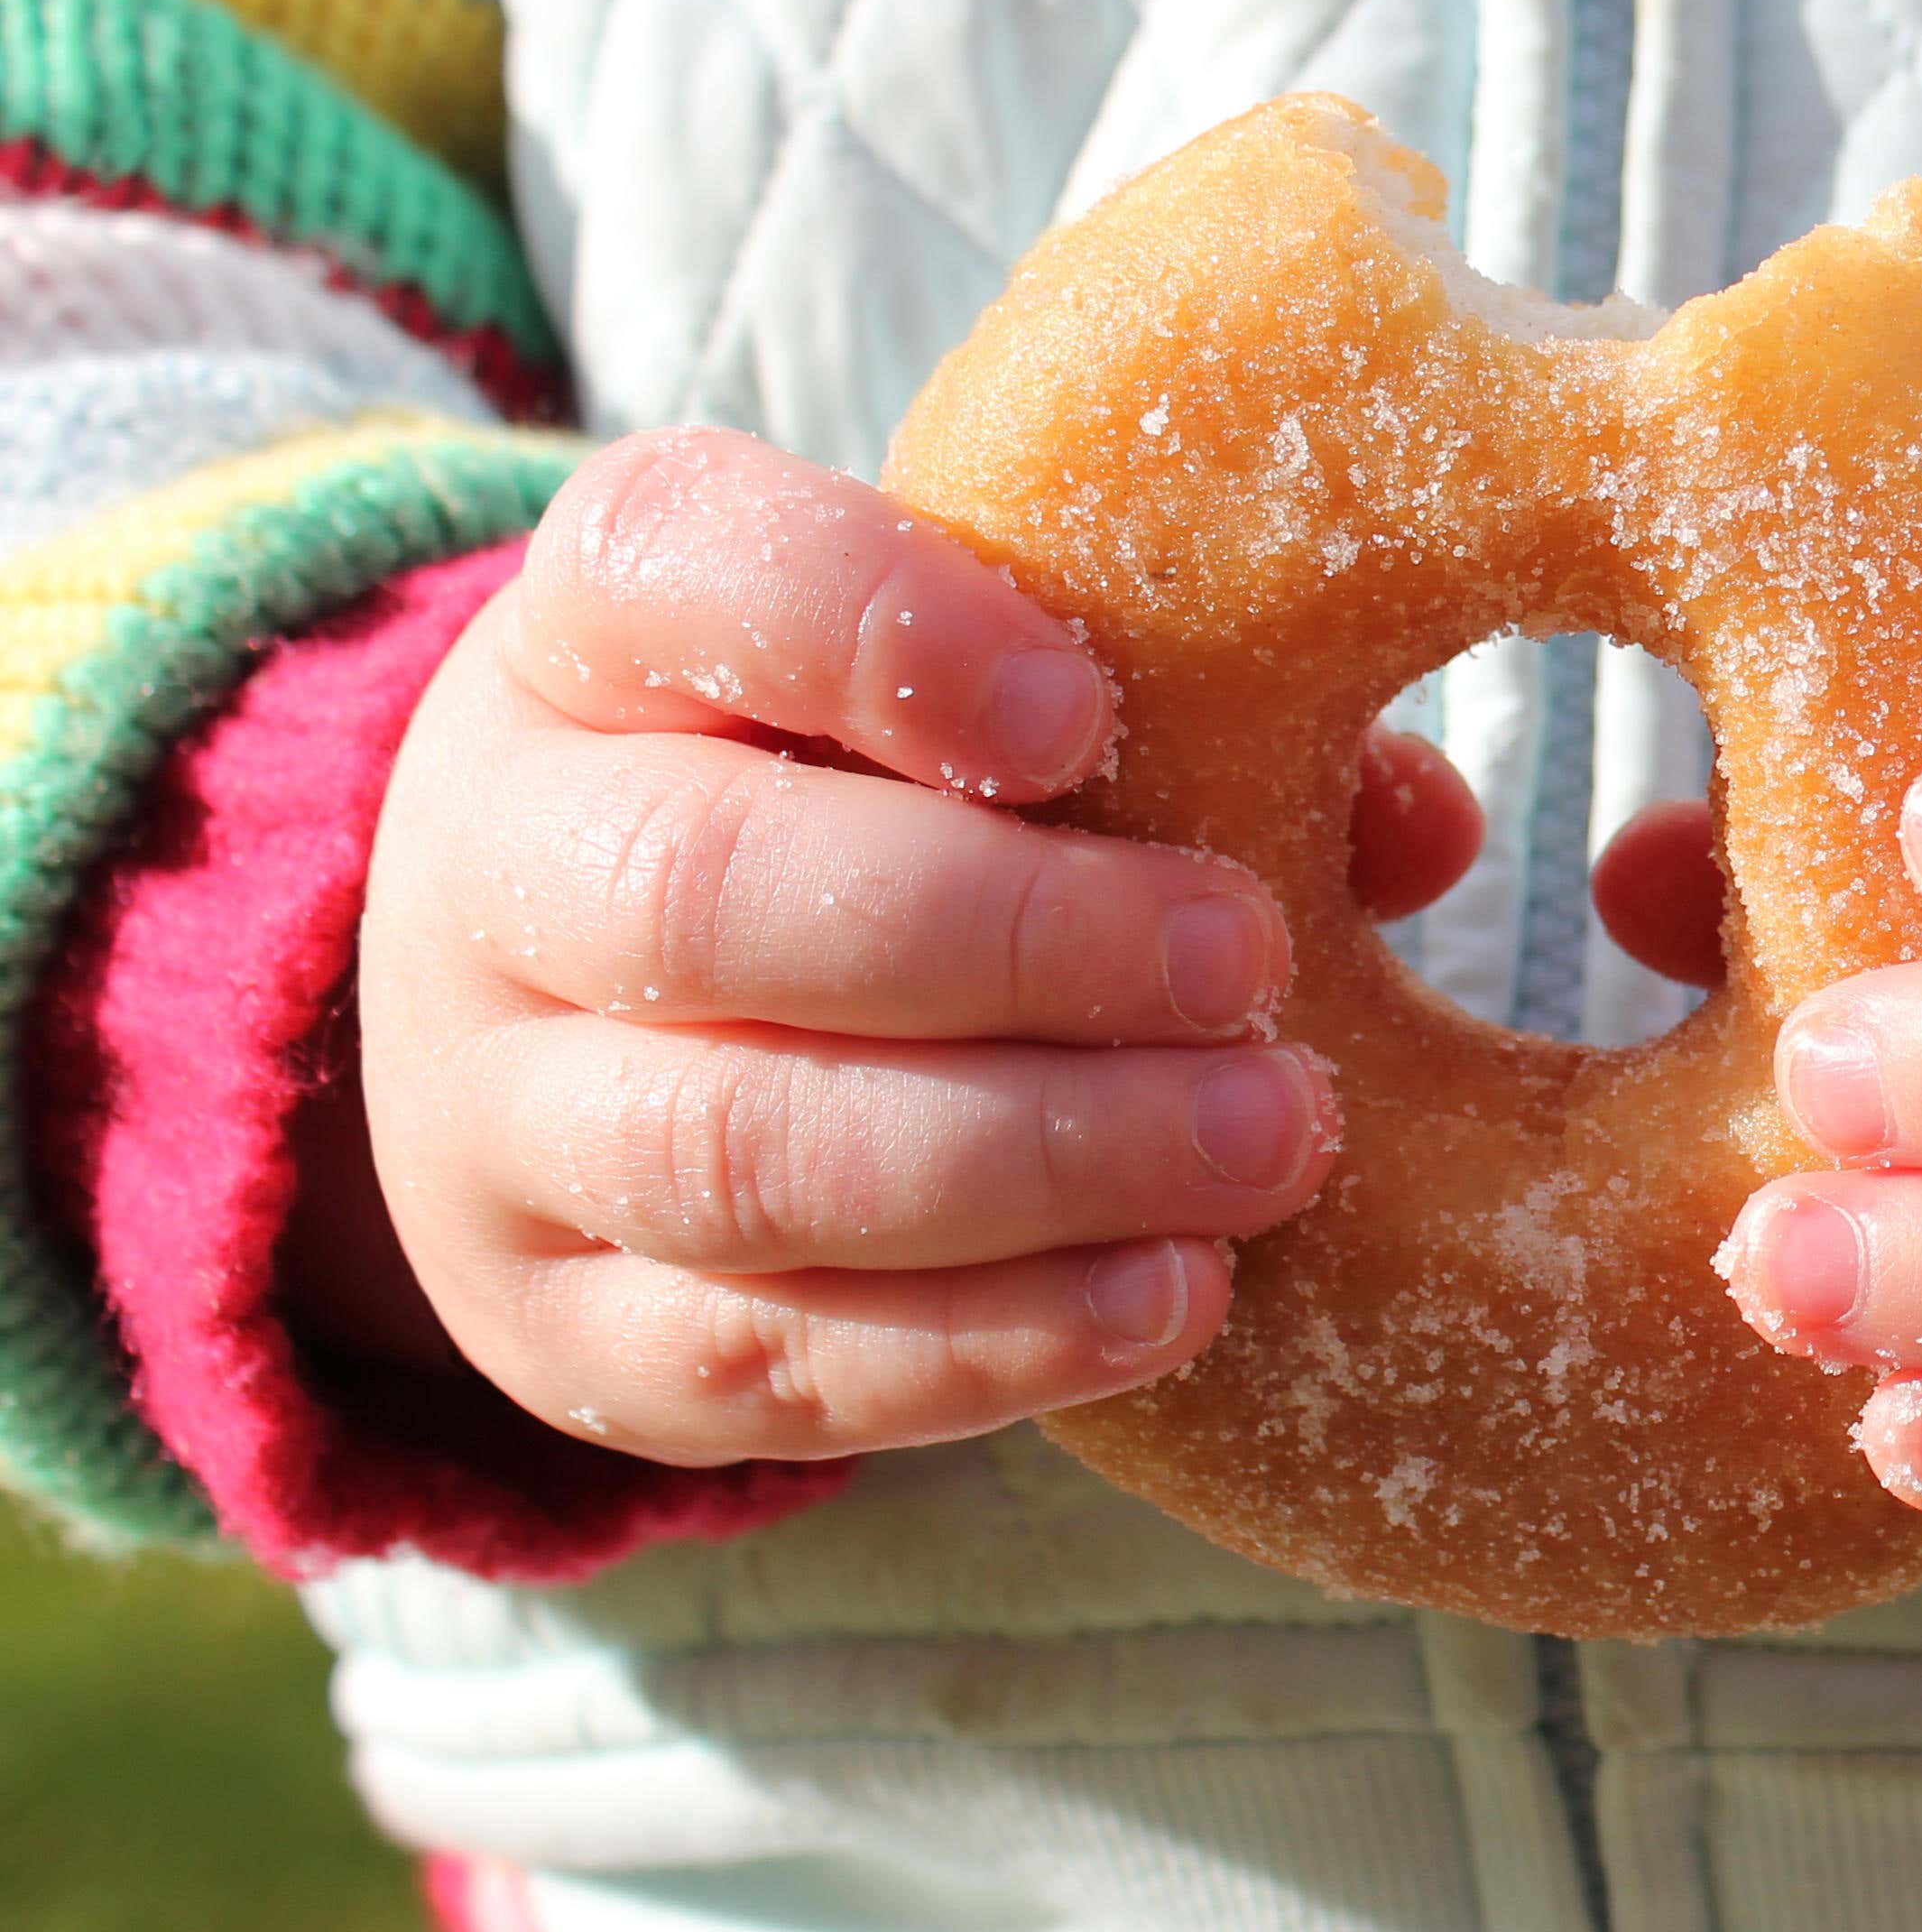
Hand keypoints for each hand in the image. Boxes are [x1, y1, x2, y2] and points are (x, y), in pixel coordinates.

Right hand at [330, 430, 1481, 1461]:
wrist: (575, 1023)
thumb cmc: (852, 816)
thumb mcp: (958, 711)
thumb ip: (1177, 729)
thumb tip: (1417, 825)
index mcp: (590, 641)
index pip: (677, 569)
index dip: (877, 633)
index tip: (1081, 714)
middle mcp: (494, 865)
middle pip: (705, 895)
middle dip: (1012, 939)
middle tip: (1246, 962)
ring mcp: (494, 1120)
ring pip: (735, 1151)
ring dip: (1035, 1157)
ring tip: (1269, 1142)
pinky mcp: (555, 1332)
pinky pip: (758, 1362)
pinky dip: (987, 1341)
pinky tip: (1175, 1298)